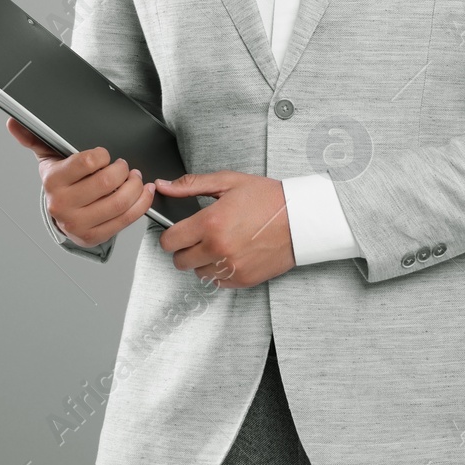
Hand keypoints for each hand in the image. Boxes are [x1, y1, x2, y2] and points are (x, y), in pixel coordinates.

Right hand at [5, 117, 155, 248]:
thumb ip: (34, 137)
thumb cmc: (61, 182)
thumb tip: (13, 122)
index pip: (87, 162)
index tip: (105, 155)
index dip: (103, 155)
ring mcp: (78, 223)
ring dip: (135, 187)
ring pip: (119, 202)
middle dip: (123, 169)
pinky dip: (141, 204)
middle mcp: (63, 204)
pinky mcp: (94, 236)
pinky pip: (126, 219)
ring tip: (135, 178)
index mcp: (52, 181)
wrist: (61, 215)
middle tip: (124, 166)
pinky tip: (143, 193)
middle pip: (107, 182)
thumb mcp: (48, 158)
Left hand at [154, 172, 295, 289]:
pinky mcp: (243, 280)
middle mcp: (218, 248)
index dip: (170, 234)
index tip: (178, 231)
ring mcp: (231, 267)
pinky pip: (217, 281)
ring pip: (197, 272)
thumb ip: (190, 185)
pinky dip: (219, 270)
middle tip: (198, 236)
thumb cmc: (268, 199)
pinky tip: (230, 253)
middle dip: (184, 248)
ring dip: (202, 261)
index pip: (169, 241)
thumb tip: (164, 186)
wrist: (301, 219)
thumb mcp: (228, 182)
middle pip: (180, 261)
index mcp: (211, 223)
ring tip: (218, 243)